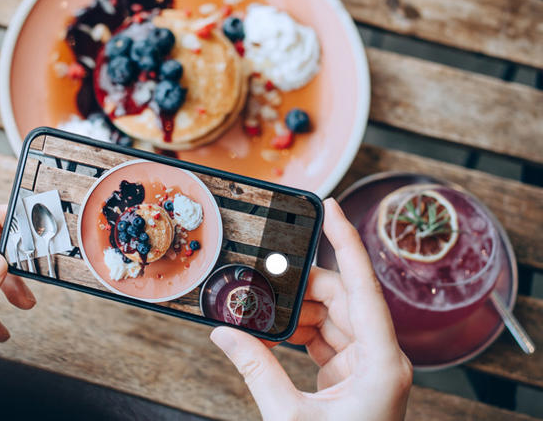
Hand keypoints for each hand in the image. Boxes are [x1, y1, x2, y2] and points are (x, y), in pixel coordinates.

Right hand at [210, 198, 411, 419]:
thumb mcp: (290, 417)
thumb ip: (255, 369)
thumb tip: (223, 332)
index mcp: (382, 363)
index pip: (364, 287)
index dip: (347, 241)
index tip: (332, 207)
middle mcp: (382, 359)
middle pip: (343, 299)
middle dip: (303, 286)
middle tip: (265, 273)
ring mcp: (368, 367)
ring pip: (333, 317)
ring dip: (297, 311)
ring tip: (261, 308)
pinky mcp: (353, 376)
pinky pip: (326, 338)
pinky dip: (299, 332)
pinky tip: (272, 331)